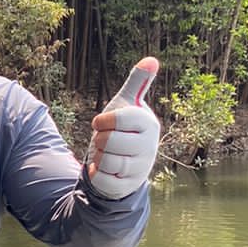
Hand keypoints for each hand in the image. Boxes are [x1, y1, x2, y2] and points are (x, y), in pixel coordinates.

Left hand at [87, 57, 160, 198]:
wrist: (123, 165)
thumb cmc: (123, 130)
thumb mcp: (127, 106)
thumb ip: (137, 83)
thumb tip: (152, 59)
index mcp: (148, 124)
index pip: (120, 118)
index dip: (104, 121)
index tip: (102, 123)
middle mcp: (149, 147)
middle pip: (109, 141)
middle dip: (100, 140)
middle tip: (106, 141)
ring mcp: (140, 169)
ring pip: (106, 161)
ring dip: (98, 157)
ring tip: (106, 155)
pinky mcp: (127, 187)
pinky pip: (101, 179)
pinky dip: (95, 174)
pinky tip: (103, 170)